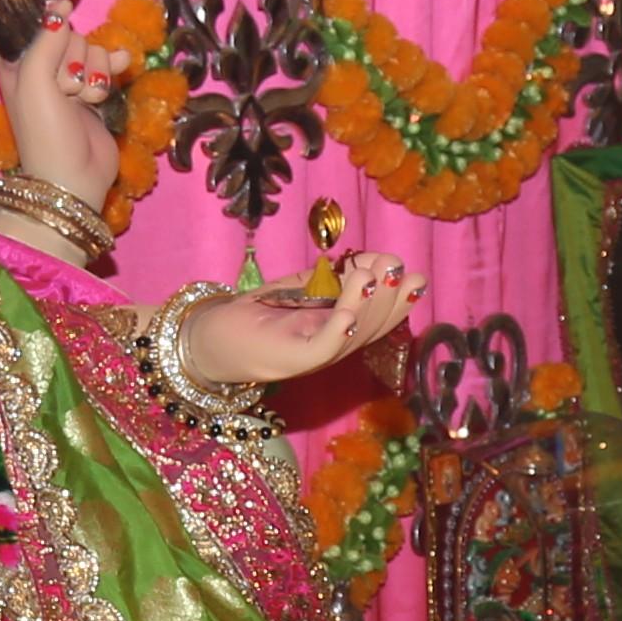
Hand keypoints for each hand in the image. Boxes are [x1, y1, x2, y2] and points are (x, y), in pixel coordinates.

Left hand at [0, 15, 135, 211]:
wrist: (74, 178)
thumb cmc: (45, 132)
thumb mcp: (35, 82)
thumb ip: (46, 40)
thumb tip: (61, 4)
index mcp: (16, 63)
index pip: (37, 26)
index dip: (51, 35)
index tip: (56, 53)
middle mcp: (41, 68)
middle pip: (69, 35)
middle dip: (75, 60)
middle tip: (67, 91)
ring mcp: (68, 80)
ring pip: (91, 48)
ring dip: (94, 72)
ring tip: (86, 99)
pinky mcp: (94, 91)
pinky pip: (107, 62)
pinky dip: (112, 69)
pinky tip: (121, 69)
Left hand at [188, 247, 421, 386]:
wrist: (213, 338)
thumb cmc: (261, 311)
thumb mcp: (306, 287)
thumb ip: (336, 276)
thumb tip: (373, 260)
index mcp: (344, 329)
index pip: (383, 316)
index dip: (400, 297)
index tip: (408, 271)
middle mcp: (336, 345)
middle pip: (374, 325)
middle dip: (388, 296)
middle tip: (393, 266)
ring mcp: (315, 354)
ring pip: (354, 334)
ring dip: (367, 303)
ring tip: (370, 273)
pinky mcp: (292, 360)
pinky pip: (322, 347)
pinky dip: (338, 330)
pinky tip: (348, 313)